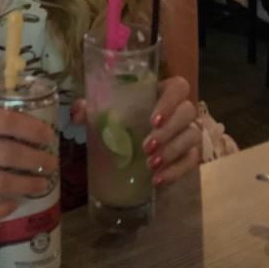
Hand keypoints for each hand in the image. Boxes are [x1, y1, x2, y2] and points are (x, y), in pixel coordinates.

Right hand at [0, 102, 57, 221]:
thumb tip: (11, 125)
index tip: (47, 135)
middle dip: (37, 159)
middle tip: (52, 163)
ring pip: (0, 181)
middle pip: (7, 152)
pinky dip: (3, 208)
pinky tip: (13, 205)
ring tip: (42, 185)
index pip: (2, 120)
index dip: (31, 128)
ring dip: (28, 184)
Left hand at [71, 76, 199, 185]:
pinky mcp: (191, 153)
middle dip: (168, 131)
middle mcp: (180, 109)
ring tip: (151, 164)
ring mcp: (188, 131)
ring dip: (172, 151)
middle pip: (188, 112)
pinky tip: (158, 180)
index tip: (153, 120)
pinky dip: (177, 171)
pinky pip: (192, 160)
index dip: (170, 101)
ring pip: (192, 136)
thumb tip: (75, 113)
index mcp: (161, 91)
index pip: (178, 87)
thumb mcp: (105, 110)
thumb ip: (89, 108)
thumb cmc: (122, 118)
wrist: (132, 142)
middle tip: (146, 147)